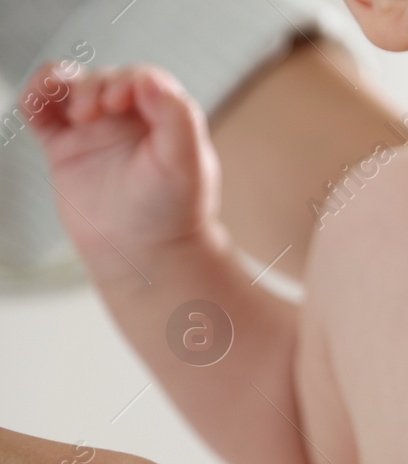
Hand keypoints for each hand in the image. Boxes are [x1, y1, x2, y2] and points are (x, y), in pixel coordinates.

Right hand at [25, 62, 217, 259]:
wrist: (145, 254)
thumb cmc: (173, 213)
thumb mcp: (187, 165)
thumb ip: (178, 119)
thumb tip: (148, 79)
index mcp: (164, 119)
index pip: (143, 79)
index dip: (126, 80)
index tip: (118, 101)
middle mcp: (130, 120)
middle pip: (103, 79)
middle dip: (93, 86)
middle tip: (92, 114)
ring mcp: (95, 131)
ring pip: (70, 87)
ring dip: (60, 83)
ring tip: (67, 110)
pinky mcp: (65, 147)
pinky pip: (43, 111)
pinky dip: (34, 98)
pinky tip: (34, 103)